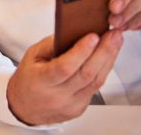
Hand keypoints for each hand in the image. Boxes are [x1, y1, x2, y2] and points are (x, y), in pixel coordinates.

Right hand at [6, 30, 122, 124]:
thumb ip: (51, 44)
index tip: (93, 36)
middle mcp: (57, 96)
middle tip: (113, 35)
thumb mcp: (32, 56)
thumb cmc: (28, 78)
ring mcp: (70, 105)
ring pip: (96, 81)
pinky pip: (95, 88)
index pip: (65, 67)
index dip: (81, 52)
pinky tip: (108, 57)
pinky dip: (103, 70)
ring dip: (108, 60)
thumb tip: (74, 31)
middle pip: (86, 74)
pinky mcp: (80, 108)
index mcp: (41, 81)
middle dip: (103, 52)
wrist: (24, 107)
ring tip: (116, 42)